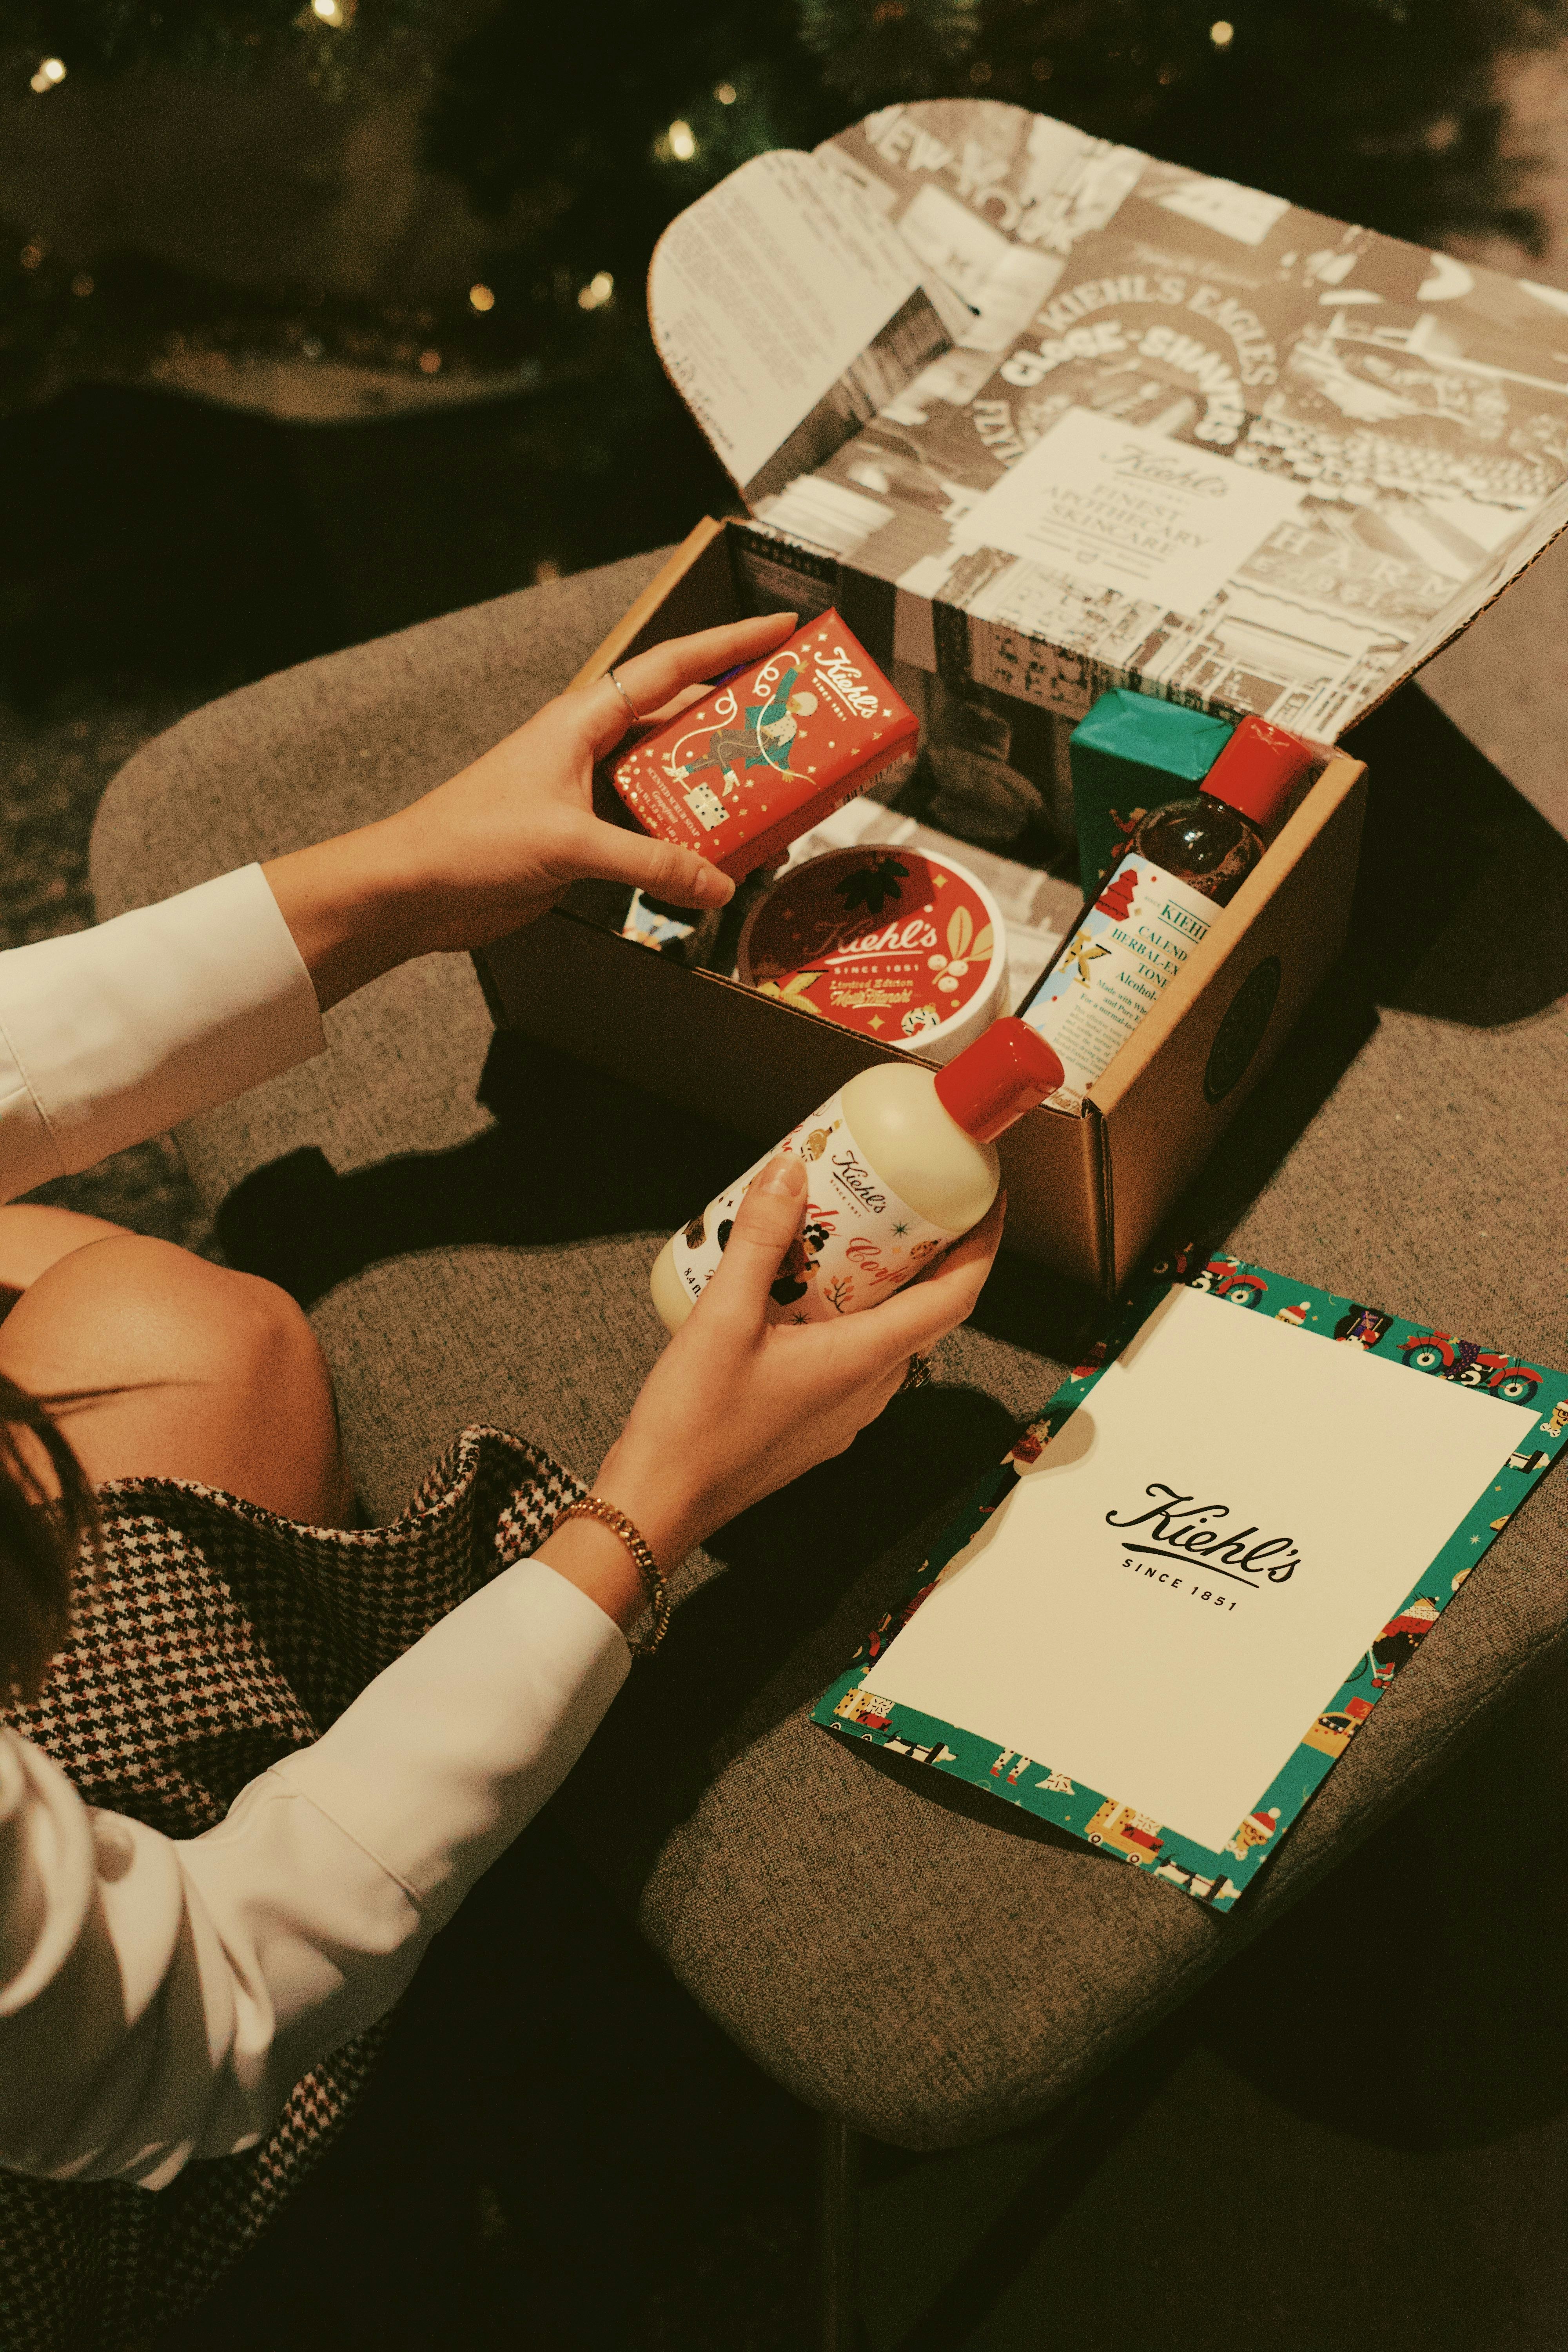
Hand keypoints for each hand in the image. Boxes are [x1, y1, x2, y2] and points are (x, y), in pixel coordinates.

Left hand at [263, 610, 796, 1009]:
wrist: (415, 889)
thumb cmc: (467, 841)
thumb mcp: (569, 844)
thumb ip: (650, 863)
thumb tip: (716, 882)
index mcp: (585, 719)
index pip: (672, 666)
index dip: (729, 643)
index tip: (780, 631)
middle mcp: (591, 749)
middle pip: (681, 725)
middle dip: (737, 726)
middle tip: (792, 731)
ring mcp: (589, 795)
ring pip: (670, 784)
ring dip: (714, 795)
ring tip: (769, 804)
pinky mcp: (584, 841)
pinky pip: (651, 834)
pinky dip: (684, 846)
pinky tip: (716, 862)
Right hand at [572, 1159, 1003, 1607]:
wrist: (659, 1504)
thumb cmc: (693, 1423)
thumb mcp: (722, 1315)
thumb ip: (758, 1240)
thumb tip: (791, 1172)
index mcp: (863, 1361)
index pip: (956, 1297)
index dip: (983, 1246)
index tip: (986, 1199)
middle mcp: (868, 1392)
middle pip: (926, 1313)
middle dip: (930, 1255)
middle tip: (909, 1201)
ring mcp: (843, 1415)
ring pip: (888, 1338)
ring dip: (885, 1288)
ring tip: (852, 1237)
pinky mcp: (815, 1425)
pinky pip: (853, 1361)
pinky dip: (849, 1318)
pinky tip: (801, 1295)